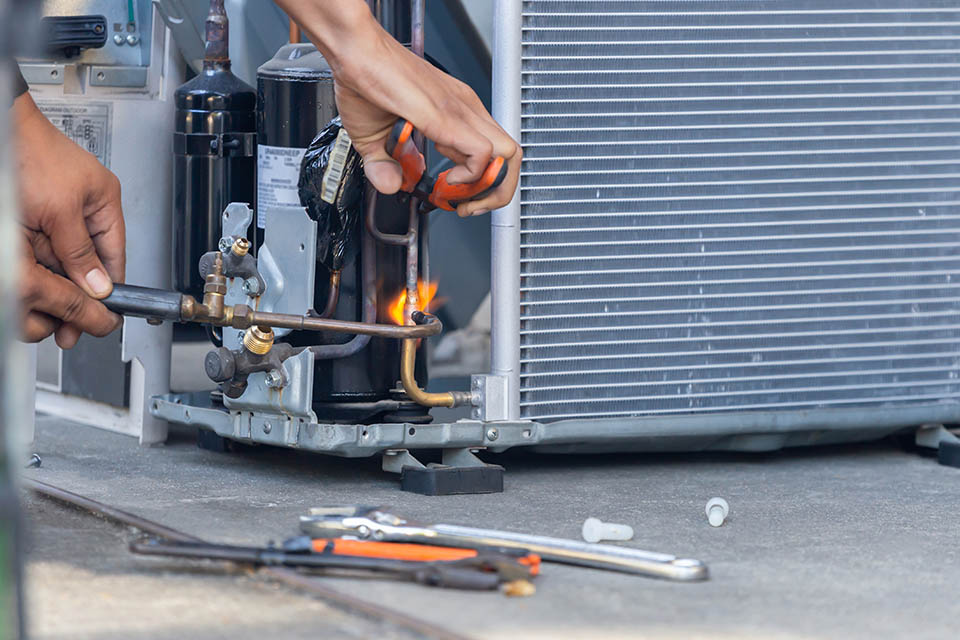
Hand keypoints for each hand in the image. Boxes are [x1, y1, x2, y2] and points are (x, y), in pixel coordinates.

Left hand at [13, 93, 124, 347]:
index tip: (101, 315)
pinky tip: (29, 274)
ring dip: (51, 279)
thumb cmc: (28, 151)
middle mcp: (81, 210)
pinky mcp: (29, 216)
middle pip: (83, 264)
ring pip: (57, 261)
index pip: (113, 257)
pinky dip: (34, 264)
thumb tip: (98, 286)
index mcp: (103, 203)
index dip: (107, 289)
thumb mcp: (60, 209)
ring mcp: (53, 213)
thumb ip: (79, 250)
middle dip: (74, 290)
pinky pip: (37, 251)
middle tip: (68, 322)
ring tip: (46, 299)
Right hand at [277, 1, 521, 217]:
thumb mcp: (374, 139)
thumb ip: (385, 166)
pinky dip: (470, 178)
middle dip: (495, 191)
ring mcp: (460, 111)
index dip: (481, 184)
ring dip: (488, 188)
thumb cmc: (367, 81)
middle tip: (465, 204)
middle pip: (511, 156)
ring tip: (458, 196)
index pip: (495, 153)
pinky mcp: (446, 117)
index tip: (454, 196)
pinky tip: (445, 179)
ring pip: (508, 155)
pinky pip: (481, 153)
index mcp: (456, 113)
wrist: (355, 52)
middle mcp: (465, 109)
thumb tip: (392, 185)